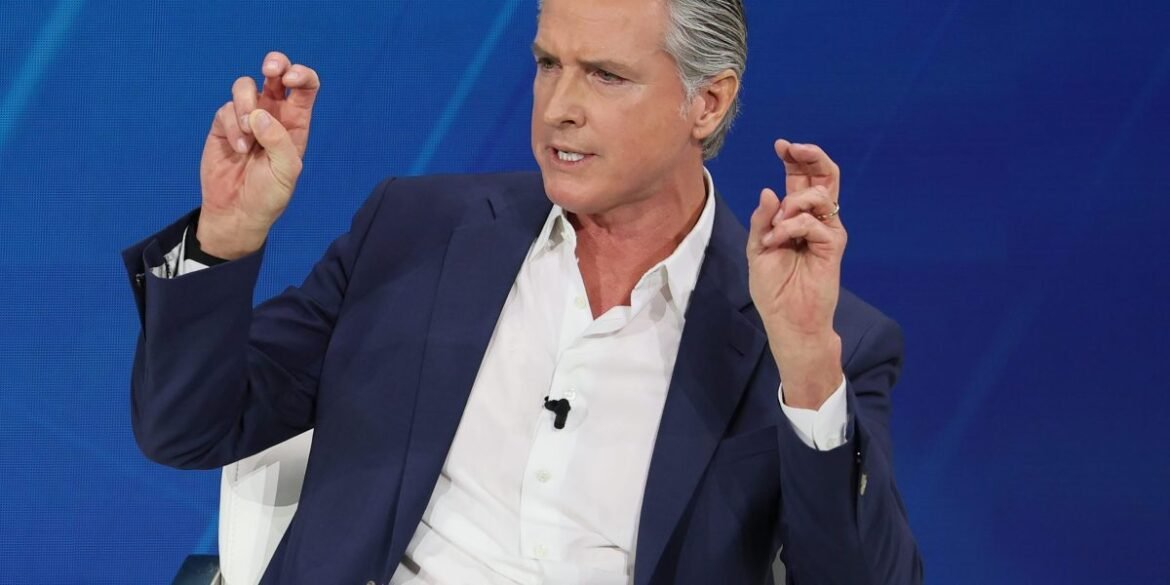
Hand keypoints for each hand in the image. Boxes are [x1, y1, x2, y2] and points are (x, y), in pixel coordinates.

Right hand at [198, 51, 320, 258]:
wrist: (237, 212)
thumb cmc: (268, 194)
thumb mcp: (286, 171)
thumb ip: (278, 141)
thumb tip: (258, 114)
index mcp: (296, 122)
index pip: (305, 87)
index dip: (301, 74)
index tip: (291, 80)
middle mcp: (273, 114)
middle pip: (275, 73)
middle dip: (275, 63)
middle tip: (271, 70)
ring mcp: (247, 117)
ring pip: (245, 86)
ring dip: (246, 103)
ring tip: (249, 133)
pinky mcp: (223, 125)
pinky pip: (226, 109)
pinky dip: (232, 126)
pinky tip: (239, 148)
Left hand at [747, 140, 845, 408]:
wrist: (787, 319)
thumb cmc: (773, 289)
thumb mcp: (758, 249)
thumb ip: (763, 220)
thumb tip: (770, 190)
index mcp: (795, 217)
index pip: (800, 179)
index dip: (795, 159)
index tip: (781, 145)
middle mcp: (814, 220)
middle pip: (824, 176)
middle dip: (810, 156)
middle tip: (792, 148)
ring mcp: (826, 231)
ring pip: (821, 195)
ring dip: (792, 204)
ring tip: (775, 229)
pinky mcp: (833, 245)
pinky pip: (814, 222)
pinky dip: (791, 227)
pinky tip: (778, 242)